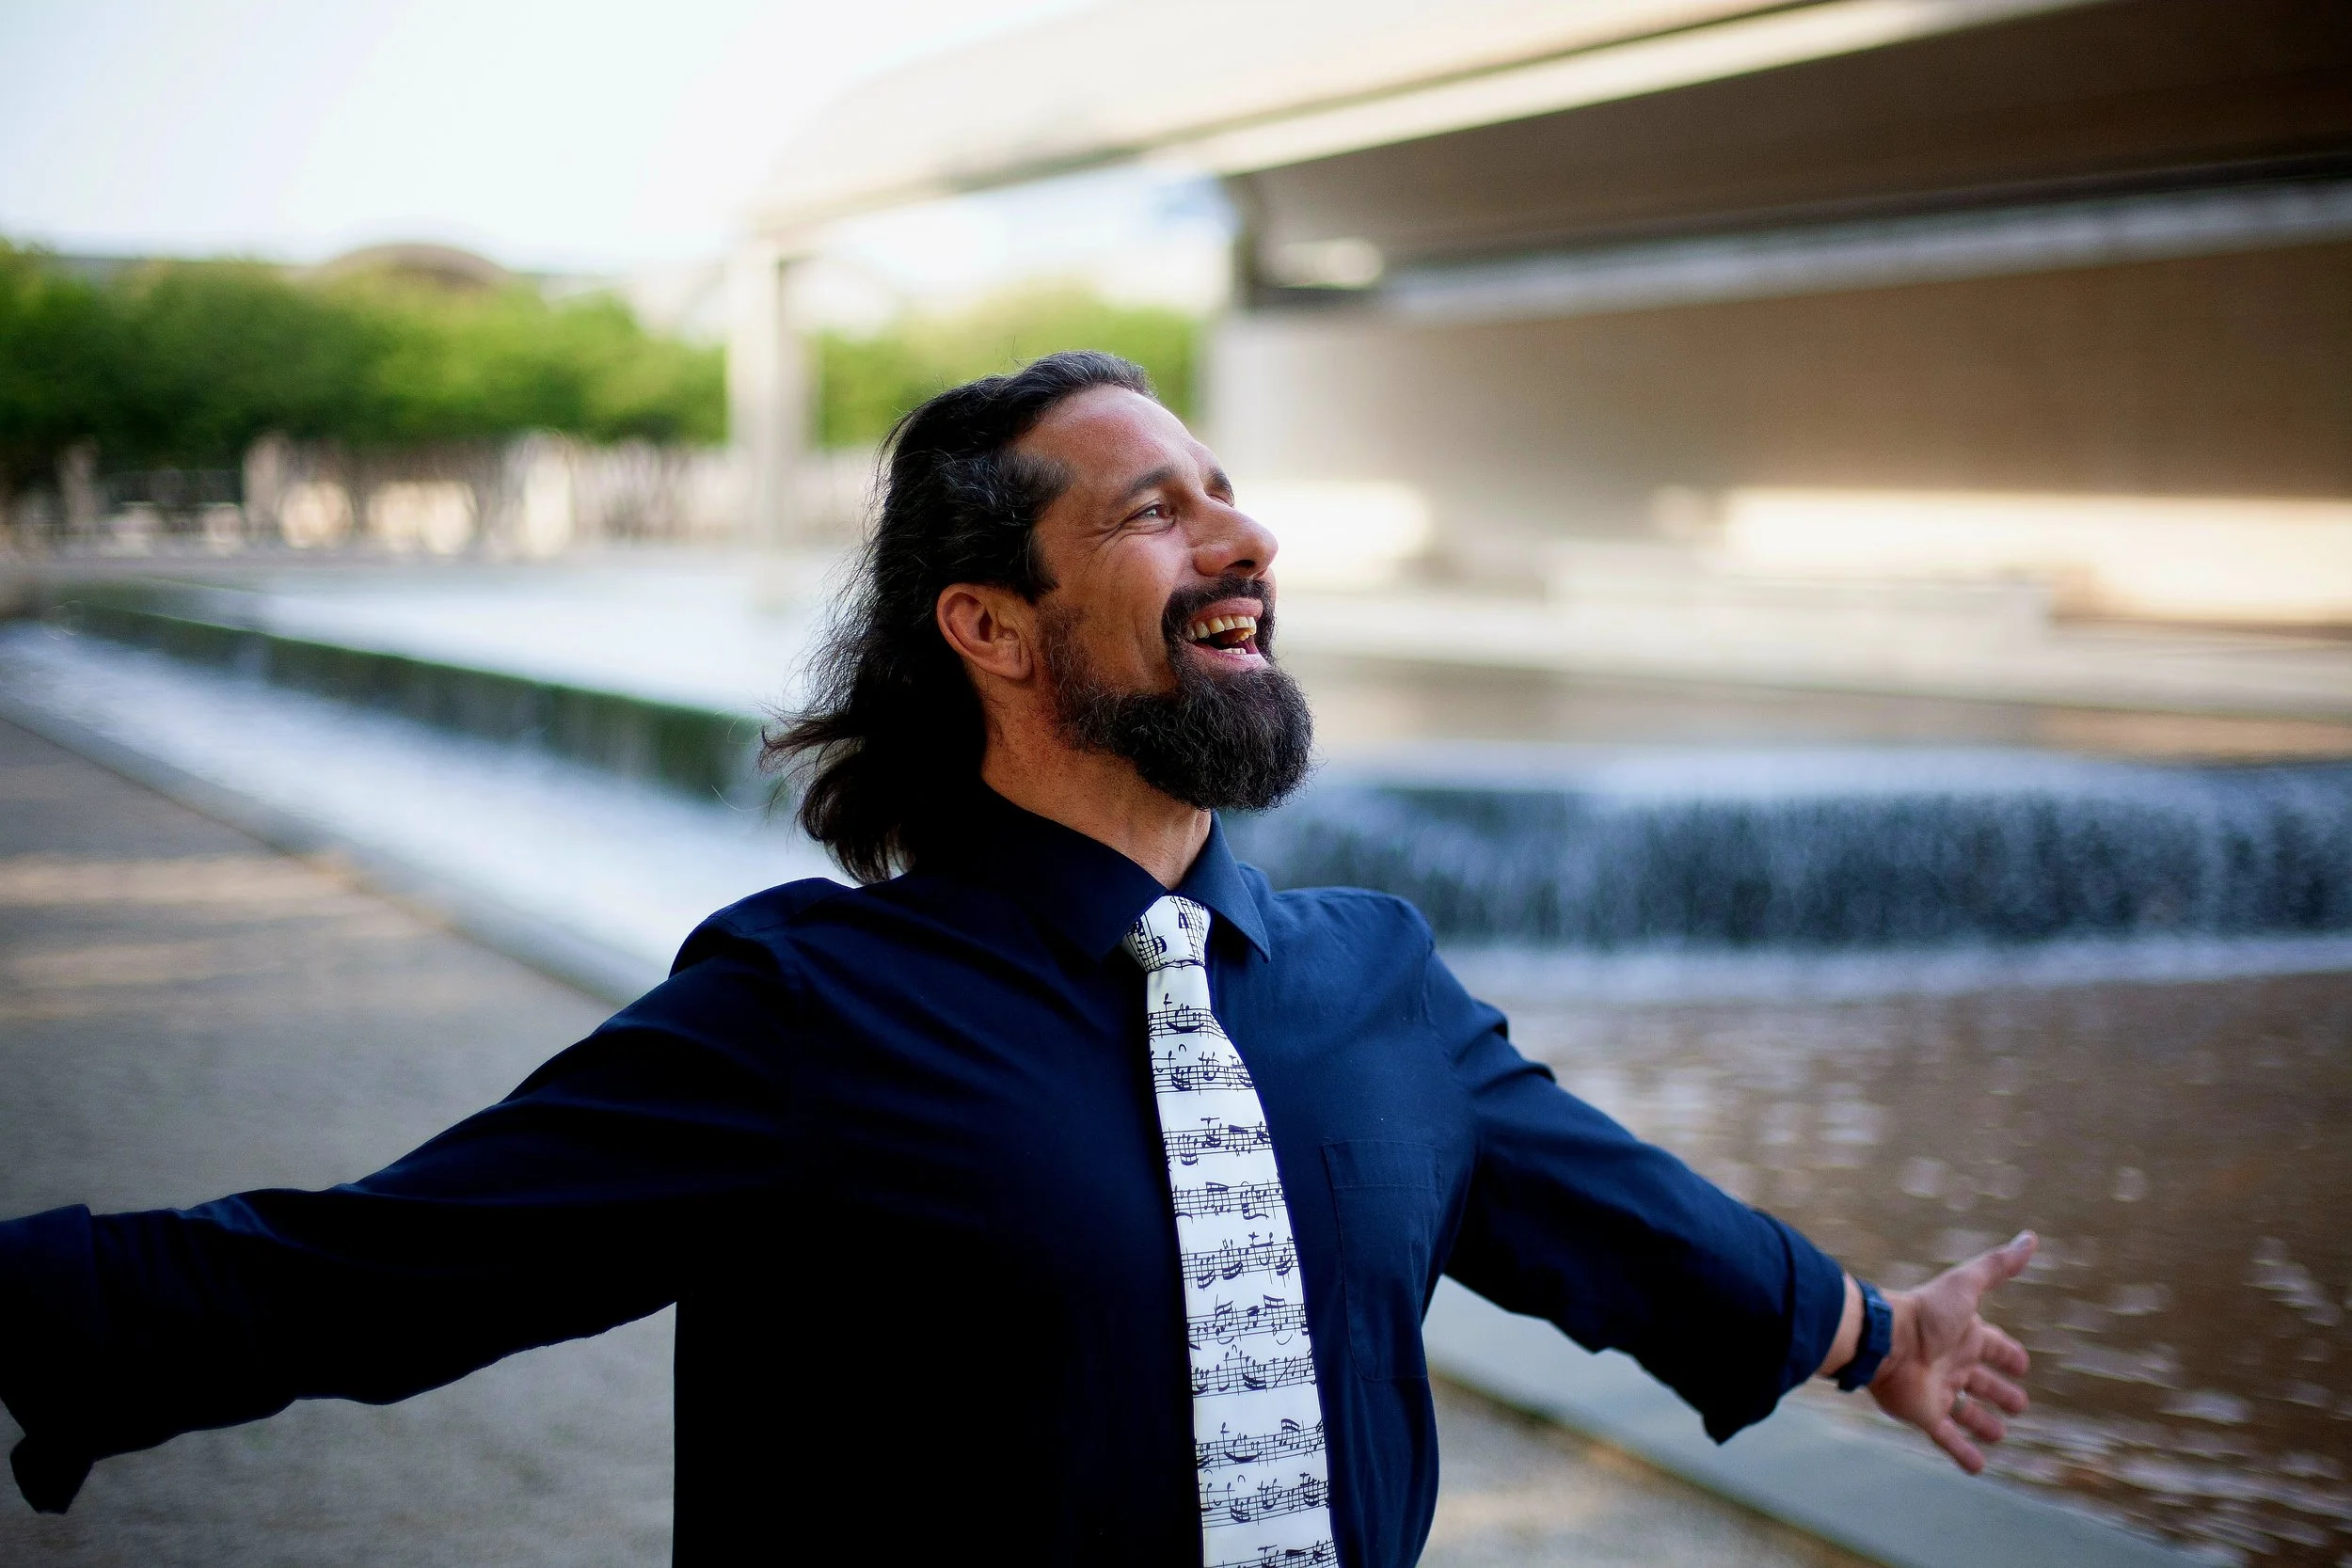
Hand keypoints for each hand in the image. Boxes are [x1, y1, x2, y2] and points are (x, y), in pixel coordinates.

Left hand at [1871, 1231, 2035, 1472]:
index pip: (1993, 1346)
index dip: (2008, 1354)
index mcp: (1963, 1335)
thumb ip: (1998, 1265)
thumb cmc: (1925, 1313)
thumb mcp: (1966, 1285)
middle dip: (2000, 1391)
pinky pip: (1947, 1438)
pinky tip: (1979, 1468)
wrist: (1882, 1340)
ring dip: (1982, 1423)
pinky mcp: (1924, 1414)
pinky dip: (1962, 1453)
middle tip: (2019, 1404)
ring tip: (2000, 1434)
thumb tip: (2031, 1238)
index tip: (2022, 1363)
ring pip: (1966, 1411)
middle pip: (1981, 1381)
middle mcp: (1951, 1363)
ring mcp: (1938, 1390)